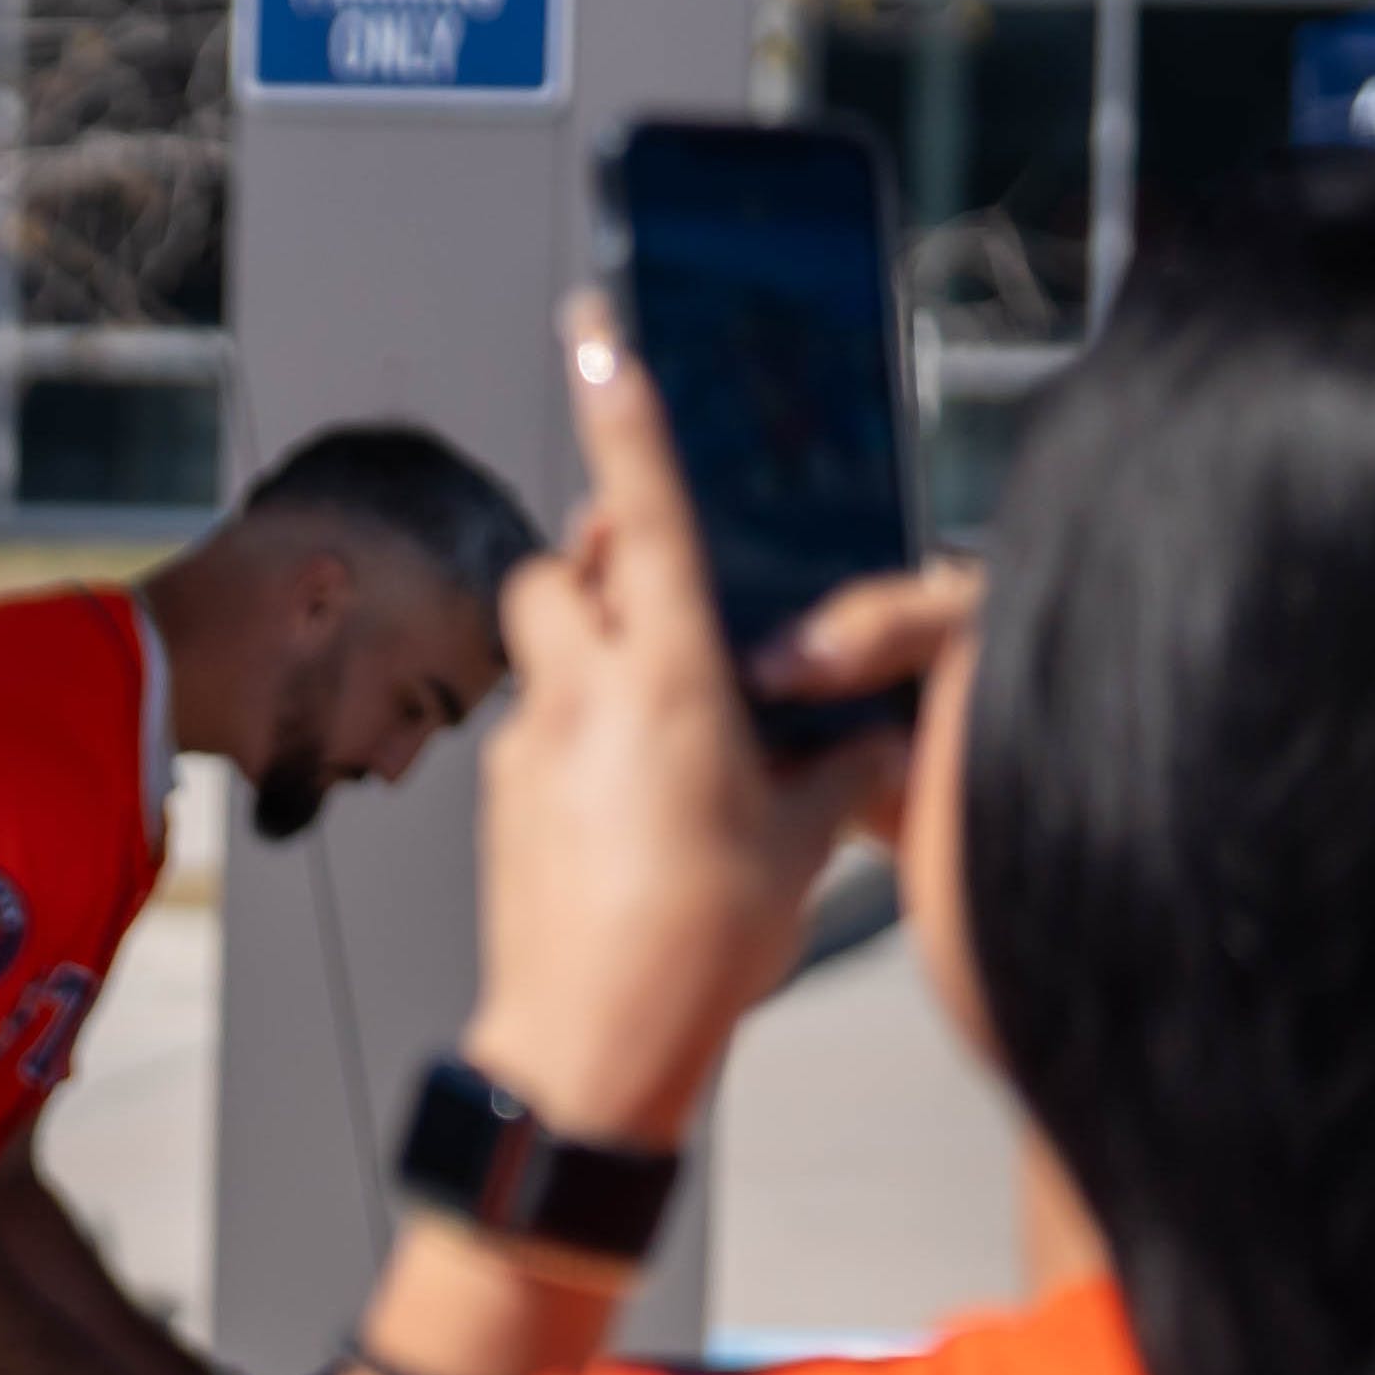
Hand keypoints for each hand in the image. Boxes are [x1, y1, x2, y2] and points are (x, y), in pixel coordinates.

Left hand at [469, 304, 935, 1145]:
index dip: (624, 412)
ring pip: (538, 646)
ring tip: (659, 706)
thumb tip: (875, 742)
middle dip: (600, 557)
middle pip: (561, 569)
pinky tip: (627, 796)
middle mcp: (582, 692)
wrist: (589, 1046)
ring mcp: (527, 745)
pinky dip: (576, 732)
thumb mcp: (804, 839)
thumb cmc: (702, 941)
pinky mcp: (500, 799)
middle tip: (662, 587)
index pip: (642, 510)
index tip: (598, 328)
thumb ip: (835, 766)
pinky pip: (534, 728)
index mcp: (668, 677)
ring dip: (585, 646)